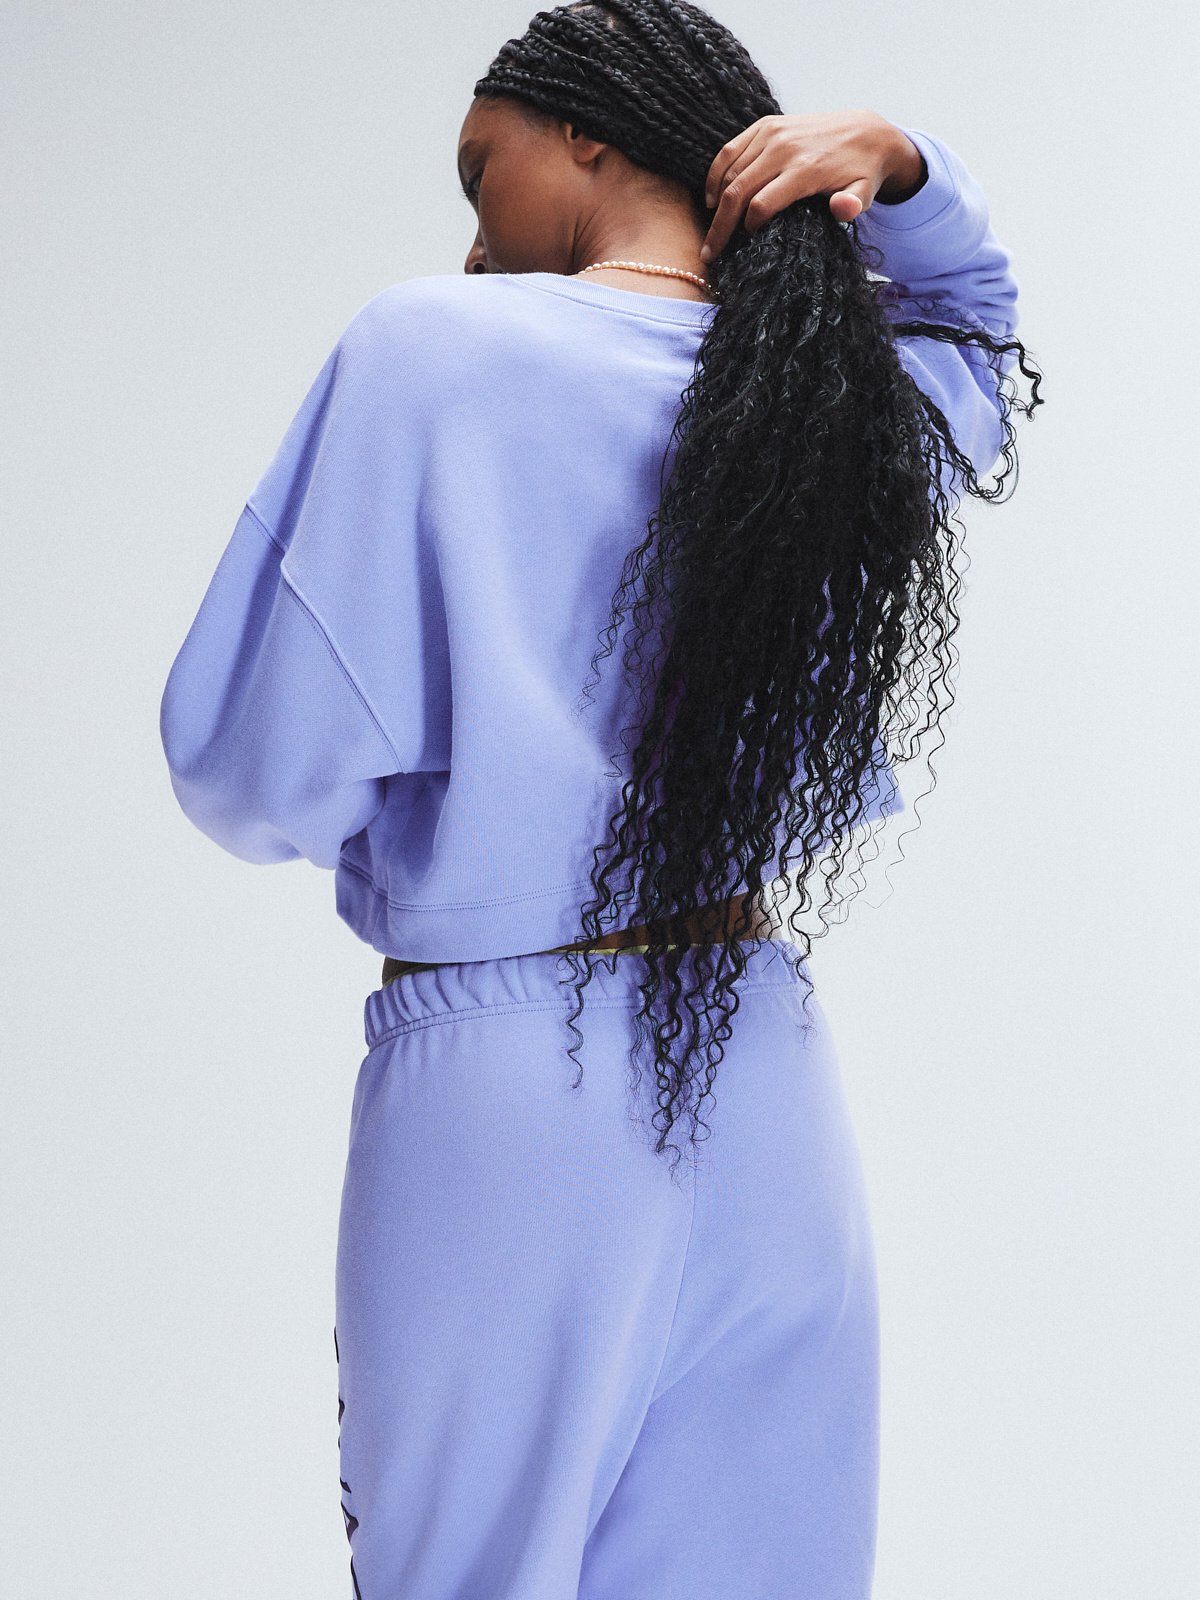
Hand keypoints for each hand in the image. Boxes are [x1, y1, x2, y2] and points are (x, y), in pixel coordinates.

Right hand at [700, 110, 925, 262]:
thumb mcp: (865, 192)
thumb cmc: (862, 172)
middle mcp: (784, 147)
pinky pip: (729, 151)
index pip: (762, 204)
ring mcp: (772, 133)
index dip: (746, 230)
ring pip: (729, 171)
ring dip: (714, 202)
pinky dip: (715, 175)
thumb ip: (854, 204)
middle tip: (710, 252)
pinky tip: (712, 197)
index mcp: (806, 168)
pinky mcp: (765, 125)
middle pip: (738, 190)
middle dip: (721, 225)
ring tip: (712, 227)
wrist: (866, 131)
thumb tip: (843, 209)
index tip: (742, 248)